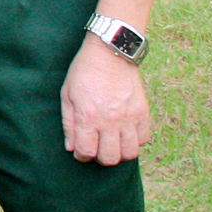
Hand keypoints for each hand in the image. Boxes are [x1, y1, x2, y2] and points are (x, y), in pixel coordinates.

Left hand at [62, 36, 150, 163]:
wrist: (110, 53)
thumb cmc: (84, 72)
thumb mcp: (67, 94)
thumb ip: (68, 123)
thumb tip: (71, 147)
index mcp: (88, 116)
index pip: (87, 151)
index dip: (82, 156)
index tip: (80, 152)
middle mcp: (110, 121)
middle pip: (110, 158)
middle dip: (100, 158)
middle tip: (96, 148)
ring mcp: (129, 118)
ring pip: (130, 153)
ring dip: (120, 153)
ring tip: (112, 144)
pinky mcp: (143, 113)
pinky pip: (144, 139)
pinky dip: (135, 142)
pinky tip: (126, 133)